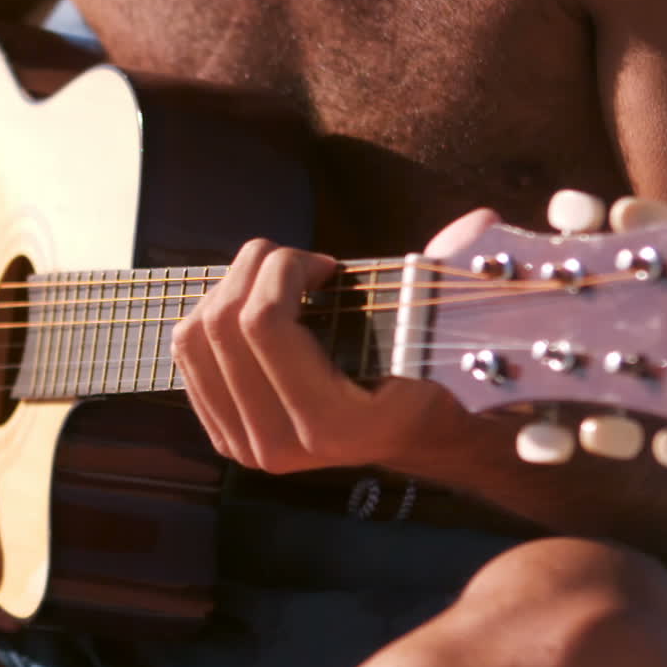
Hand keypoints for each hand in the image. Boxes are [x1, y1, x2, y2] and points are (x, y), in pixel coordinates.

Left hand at [172, 191, 666, 474]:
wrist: (409, 436)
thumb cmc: (427, 372)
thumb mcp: (442, 328)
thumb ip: (453, 274)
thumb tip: (481, 221)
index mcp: (332, 425)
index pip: (263, 324)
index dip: (284, 268)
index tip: (325, 263)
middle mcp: (278, 445)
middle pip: (220, 324)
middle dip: (254, 267)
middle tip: (297, 259)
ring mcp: (243, 446)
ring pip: (193, 336)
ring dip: (228, 287)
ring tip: (276, 281)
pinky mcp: (222, 435)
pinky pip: (186, 357)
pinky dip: (211, 314)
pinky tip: (253, 308)